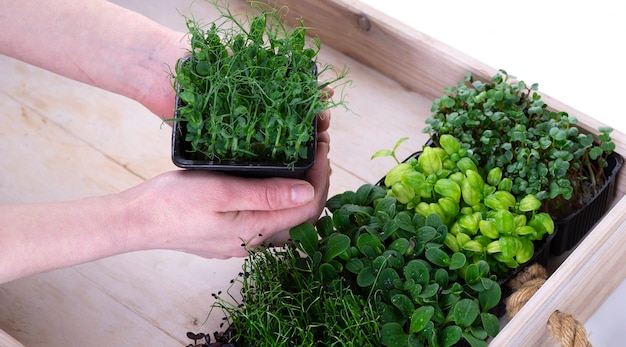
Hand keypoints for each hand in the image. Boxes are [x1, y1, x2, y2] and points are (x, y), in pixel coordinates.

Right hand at [121, 110, 331, 258]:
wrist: (138, 220)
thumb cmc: (173, 203)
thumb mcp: (221, 191)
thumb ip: (266, 195)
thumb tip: (308, 192)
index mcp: (257, 231)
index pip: (309, 208)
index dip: (322, 177)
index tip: (322, 146)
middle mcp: (255, 241)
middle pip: (302, 216)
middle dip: (316, 181)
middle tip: (315, 147)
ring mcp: (243, 240)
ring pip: (287, 218)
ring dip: (300, 189)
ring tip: (301, 158)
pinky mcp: (231, 235)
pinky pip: (268, 218)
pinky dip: (280, 198)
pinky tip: (274, 179)